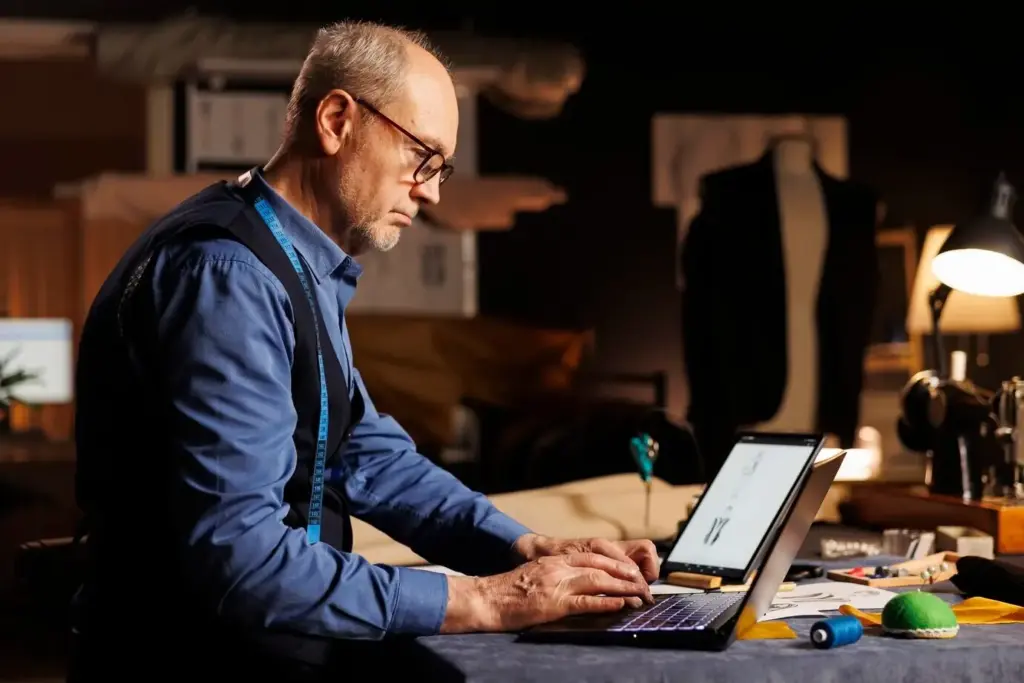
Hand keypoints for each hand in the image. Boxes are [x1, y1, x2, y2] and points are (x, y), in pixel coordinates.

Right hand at [441, 552, 654, 633]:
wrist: (486, 598)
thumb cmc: (507, 591)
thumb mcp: (534, 574)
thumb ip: (555, 573)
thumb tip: (576, 582)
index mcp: (555, 559)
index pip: (594, 555)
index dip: (616, 563)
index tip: (632, 571)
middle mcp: (559, 567)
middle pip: (601, 566)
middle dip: (625, 575)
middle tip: (644, 584)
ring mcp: (557, 584)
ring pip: (598, 581)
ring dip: (623, 588)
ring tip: (640, 594)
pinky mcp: (554, 603)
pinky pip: (585, 601)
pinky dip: (605, 602)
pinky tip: (620, 604)